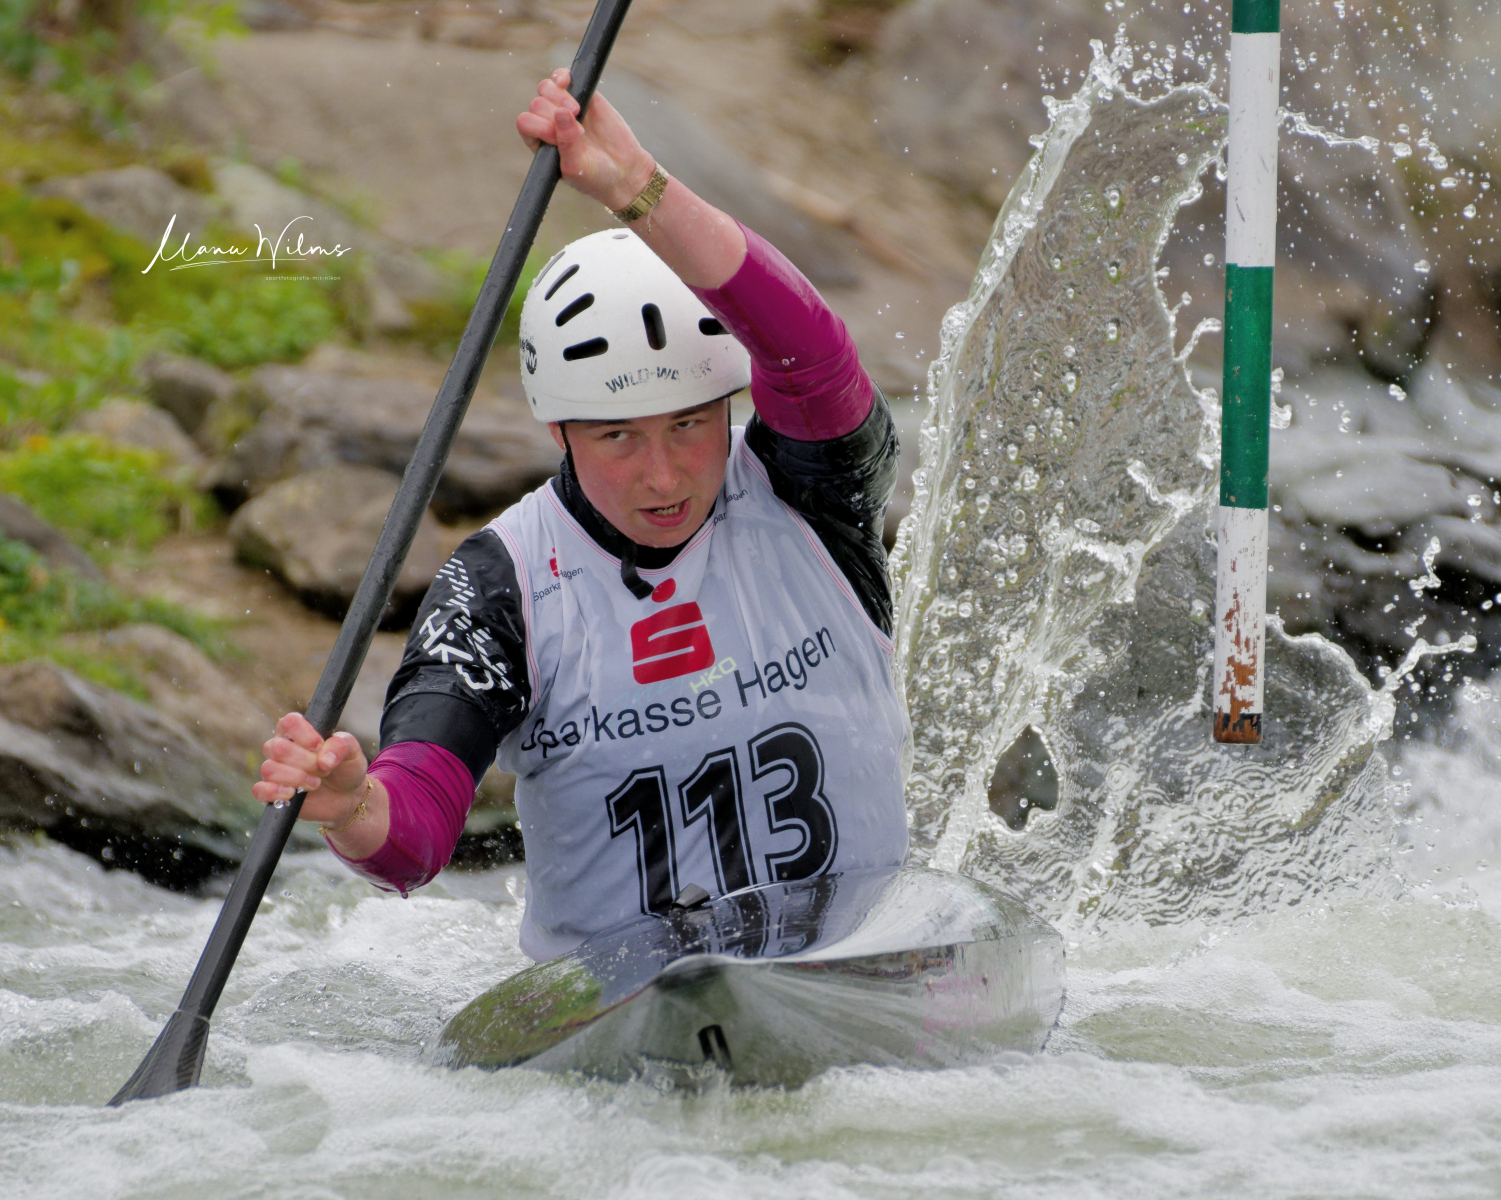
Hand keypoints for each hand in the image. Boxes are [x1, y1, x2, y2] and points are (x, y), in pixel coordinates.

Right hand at [253, 712, 368, 825]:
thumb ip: (342, 745)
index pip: (289, 722)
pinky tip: (292, 794)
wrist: (347, 797)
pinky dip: (275, 792)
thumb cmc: (345, 767)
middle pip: (279, 748)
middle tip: (324, 770)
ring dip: (297, 778)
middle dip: (306, 762)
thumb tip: (324, 759)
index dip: (306, 736)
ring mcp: (274, 770)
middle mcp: (280, 747)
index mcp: (297, 731)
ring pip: (269, 769)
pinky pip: (259, 790)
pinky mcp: (271, 792)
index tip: (320, 747)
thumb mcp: (353, 751)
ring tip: (316, 783)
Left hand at [516, 69, 656, 210]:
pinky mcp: (583, 94)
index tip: (558, 137)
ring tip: (578, 112)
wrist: (625, 171)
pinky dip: (561, 76)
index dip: (540, 126)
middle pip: (536, 104)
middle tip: (580, 133)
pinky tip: (566, 82)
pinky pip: (562, 76)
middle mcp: (549, 123)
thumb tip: (561, 111)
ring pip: (545, 88)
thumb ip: (566, 142)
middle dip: (554, 115)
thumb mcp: (577, 166)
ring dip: (559, 97)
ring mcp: (564, 107)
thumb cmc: (596, 176)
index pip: (526, 123)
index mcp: (541, 142)